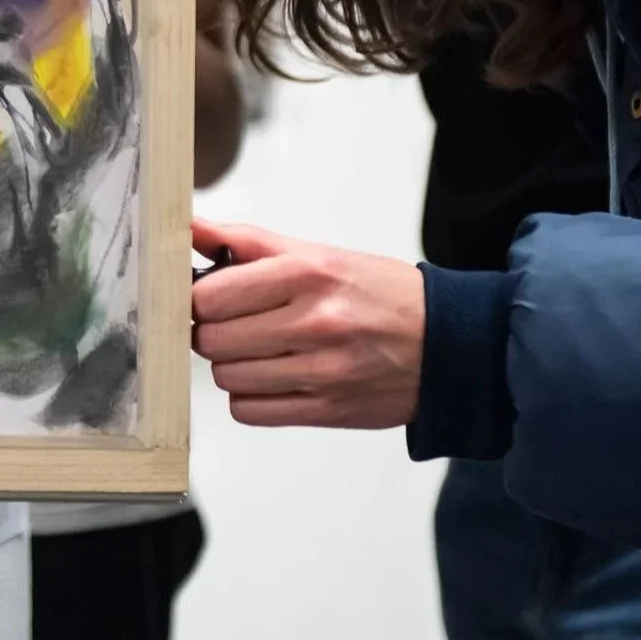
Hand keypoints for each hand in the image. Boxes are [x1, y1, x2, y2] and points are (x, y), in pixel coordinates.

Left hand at [191, 220, 424, 428]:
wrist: (450, 343)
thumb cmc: (378, 294)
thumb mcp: (318, 253)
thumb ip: (247, 243)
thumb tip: (190, 228)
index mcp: (309, 274)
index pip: (210, 295)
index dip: (198, 297)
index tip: (208, 296)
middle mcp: (315, 322)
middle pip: (212, 339)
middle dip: (212, 330)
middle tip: (233, 323)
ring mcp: (322, 371)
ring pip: (227, 377)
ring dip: (232, 364)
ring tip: (258, 350)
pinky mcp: (328, 410)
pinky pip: (250, 411)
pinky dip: (250, 397)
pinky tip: (272, 378)